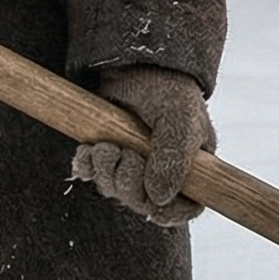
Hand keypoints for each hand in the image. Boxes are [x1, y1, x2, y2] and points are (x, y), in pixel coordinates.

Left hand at [74, 65, 215, 225]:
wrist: (136, 64)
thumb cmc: (168, 89)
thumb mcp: (180, 118)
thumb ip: (174, 157)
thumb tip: (158, 198)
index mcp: (191, 166)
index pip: (186, 208)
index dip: (170, 215)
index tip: (154, 208)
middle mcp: (161, 170)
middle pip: (144, 203)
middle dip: (129, 185)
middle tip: (126, 155)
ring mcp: (132, 164)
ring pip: (116, 190)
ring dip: (107, 172)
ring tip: (107, 146)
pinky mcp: (106, 153)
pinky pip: (92, 174)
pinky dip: (87, 166)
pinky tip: (89, 150)